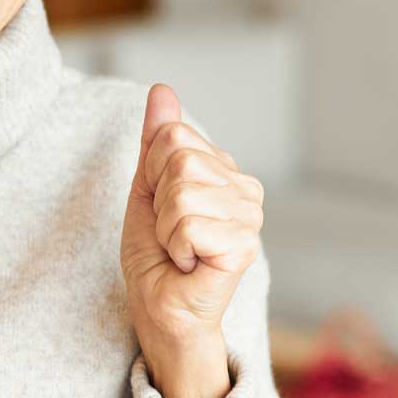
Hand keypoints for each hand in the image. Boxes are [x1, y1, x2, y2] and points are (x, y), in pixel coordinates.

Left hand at [120, 83, 263, 352]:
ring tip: (181, 251)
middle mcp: (246, 189)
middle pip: (179, 160)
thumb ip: (156, 140)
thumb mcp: (147, 187)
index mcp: (226, 170)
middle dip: (159, 202)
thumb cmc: (156, 254)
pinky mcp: (245, 247)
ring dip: (166, 229)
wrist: (160, 308)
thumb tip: (162, 89)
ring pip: (182, 193)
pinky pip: (188, 225)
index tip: (162, 207)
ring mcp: (250, 218)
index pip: (173, 135)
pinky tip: (190, 264)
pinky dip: (176, 248)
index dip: (152, 174)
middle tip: (171, 234)